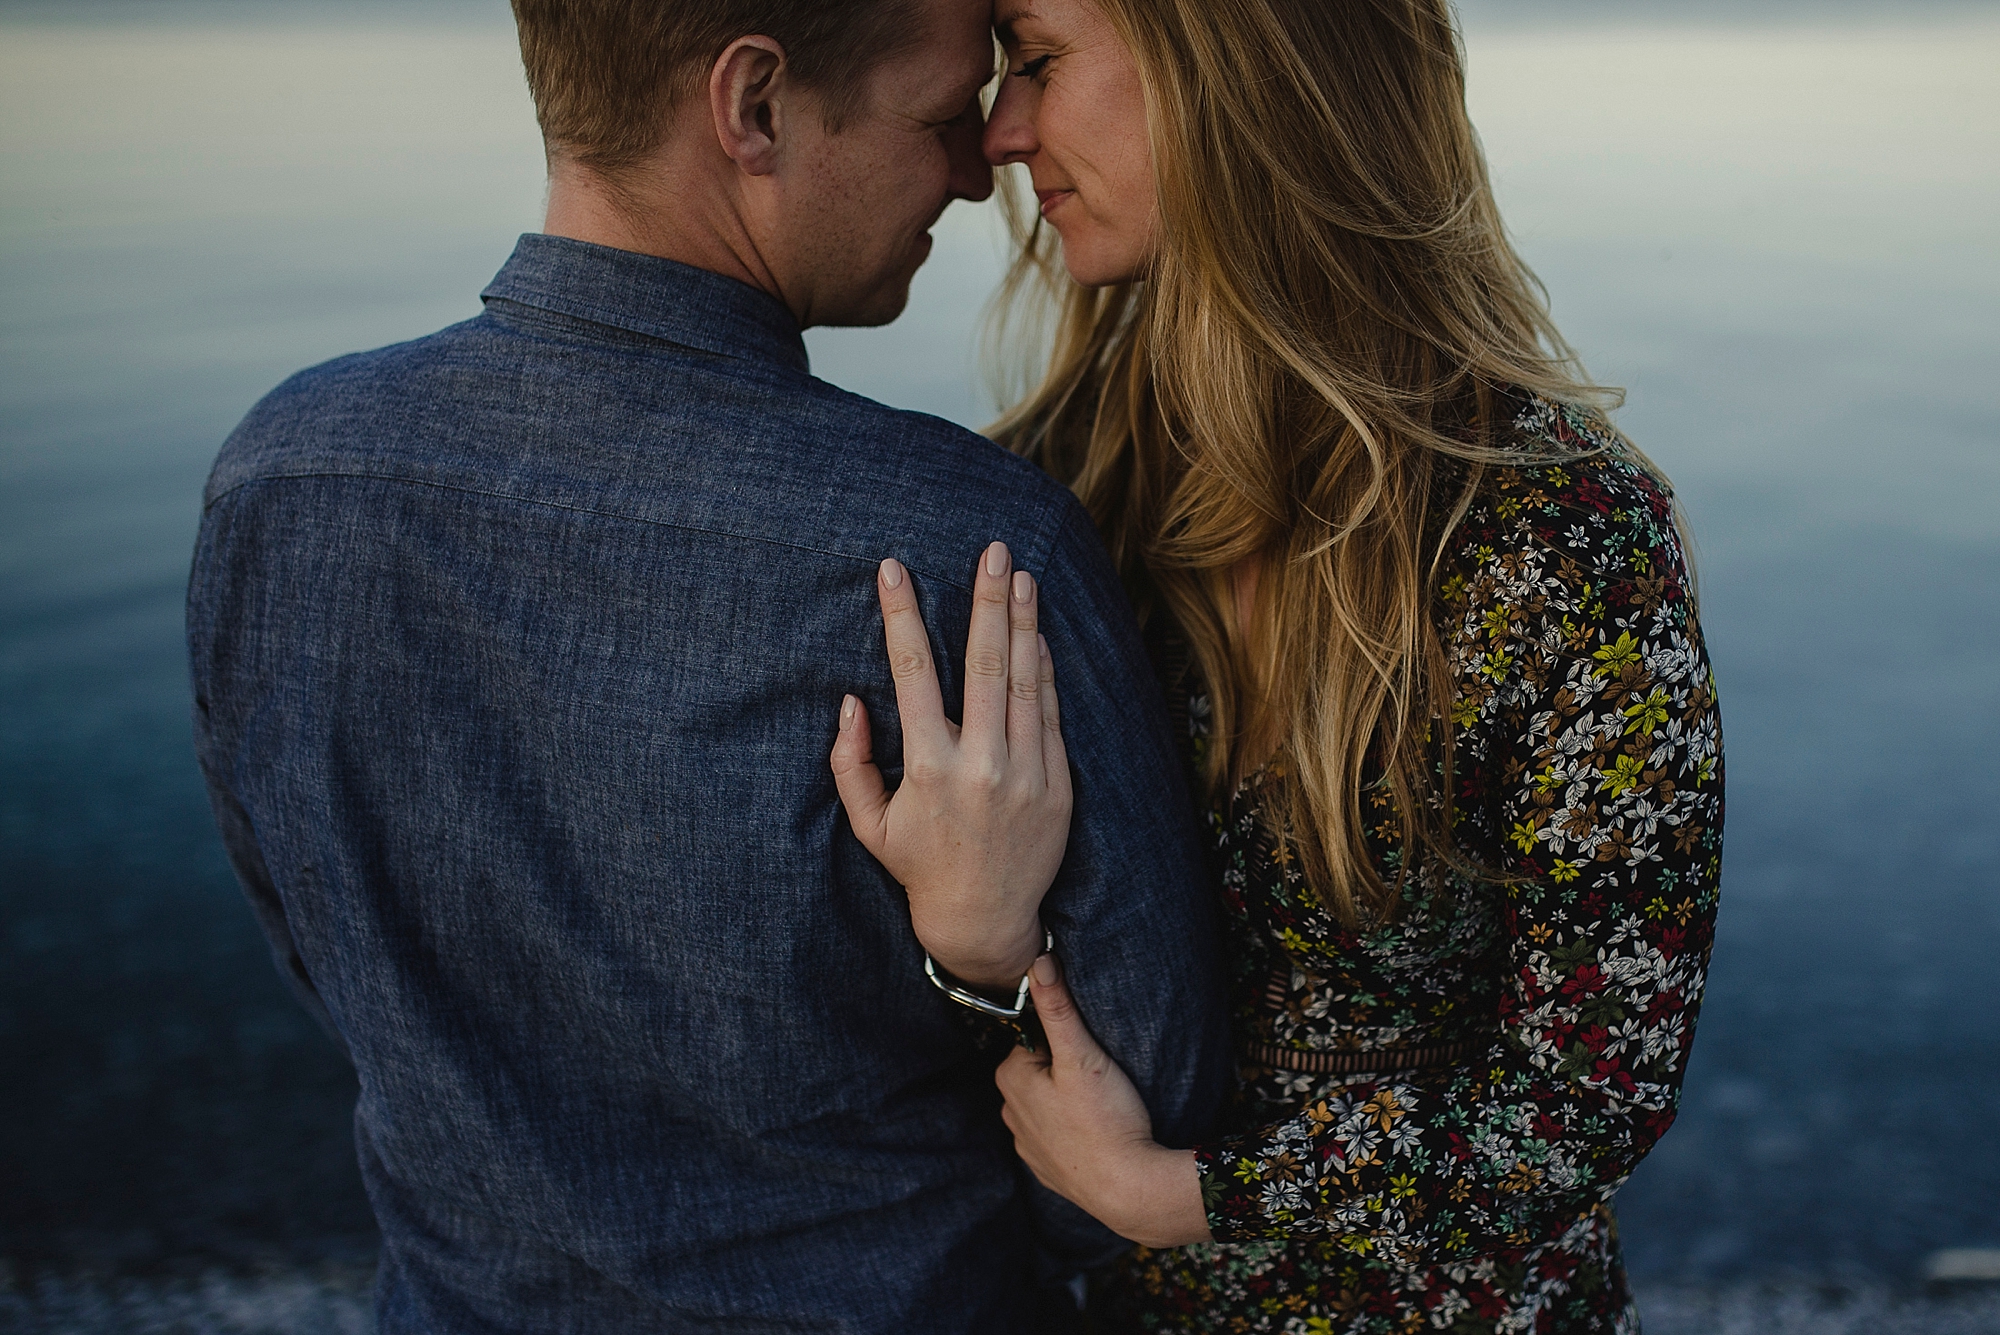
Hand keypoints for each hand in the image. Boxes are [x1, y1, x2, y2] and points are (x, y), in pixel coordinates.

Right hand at [830, 542, 1071, 989]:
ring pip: (1026, 681)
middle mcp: (982, 766)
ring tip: (1022, 576)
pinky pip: (1051, 713)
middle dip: (987, 602)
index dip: (903, 616)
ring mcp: (1027, 774)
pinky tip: (1040, 633)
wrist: (986, 920)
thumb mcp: (869, 824)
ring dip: (1024, 623)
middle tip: (994, 552)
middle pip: (985, 664)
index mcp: (929, 769)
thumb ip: (851, 763)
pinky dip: (1046, 669)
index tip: (895, 568)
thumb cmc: (920, 867)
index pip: (913, 674)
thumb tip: (850, 701)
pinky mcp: (1059, 784)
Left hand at [996, 954, 1212, 1248]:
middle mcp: (1008, 1111)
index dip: (1067, 1039)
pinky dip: (1073, 1130)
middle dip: (1067, 1068)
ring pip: (1047, 1103)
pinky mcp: (1045, 1168)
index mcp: (1010, 1078)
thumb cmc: (1106, 1120)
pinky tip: (1097, 1132)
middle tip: (1103, 1079)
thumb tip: (1036, 961)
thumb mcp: (1082, 1055)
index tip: (1092, 1052)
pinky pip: (1056, 1134)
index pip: (1036, 1037)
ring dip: (1070, 1099)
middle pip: (1040, 1070)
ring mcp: (1025, 1144)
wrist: (1128, 1190)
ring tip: (1103, 1106)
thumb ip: (1058, 1008)